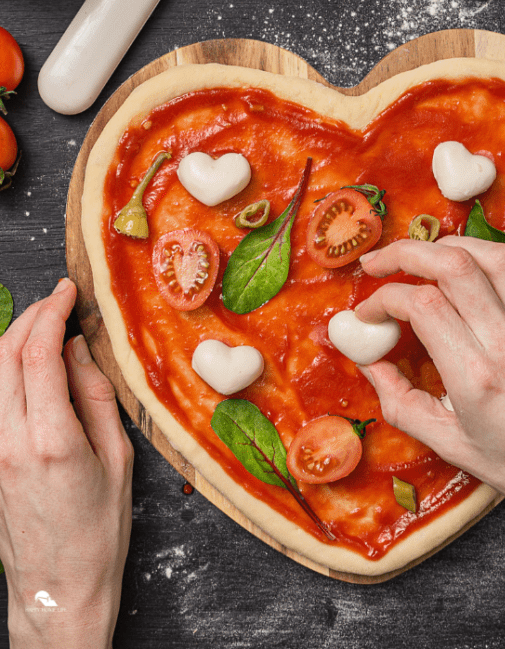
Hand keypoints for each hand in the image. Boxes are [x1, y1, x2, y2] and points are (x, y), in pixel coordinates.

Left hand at [0, 279, 132, 648]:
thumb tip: (79, 348)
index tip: (67, 292)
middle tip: (57, 301)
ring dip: (12, 341)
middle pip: (3, 356)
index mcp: (51, 440)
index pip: (38, 354)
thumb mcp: (117, 459)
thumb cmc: (98, 531)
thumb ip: (95, 397)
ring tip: (44, 329)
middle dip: (29, 317)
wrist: (59, 589)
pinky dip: (4, 371)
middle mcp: (10, 442)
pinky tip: (28, 367)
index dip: (52, 312)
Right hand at [356, 238, 504, 647]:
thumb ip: (401, 402)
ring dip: (449, 245)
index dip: (382, 300)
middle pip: (452, 263)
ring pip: (492, 254)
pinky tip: (482, 263)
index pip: (420, 304)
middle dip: (405, 252)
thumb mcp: (449, 445)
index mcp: (475, 374)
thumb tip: (368, 363)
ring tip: (422, 257)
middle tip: (377, 263)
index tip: (366, 315)